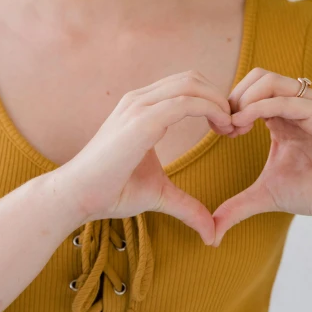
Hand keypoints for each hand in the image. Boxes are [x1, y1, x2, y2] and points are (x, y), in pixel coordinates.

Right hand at [56, 70, 233, 244]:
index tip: (227, 128)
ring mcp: (138, 107)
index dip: (212, 101)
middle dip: (220, 97)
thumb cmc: (110, 192)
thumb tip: (211, 233)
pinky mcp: (141, 121)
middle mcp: (139, 100)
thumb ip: (186, 206)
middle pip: (192, 78)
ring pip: (191, 85)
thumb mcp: (158, 195)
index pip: (185, 86)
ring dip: (219, 102)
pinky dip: (211, 109)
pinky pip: (185, 102)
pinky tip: (221, 129)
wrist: (77, 196)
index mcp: (141, 108)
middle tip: (234, 127)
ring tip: (230, 129)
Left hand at [211, 68, 311, 245]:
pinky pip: (286, 99)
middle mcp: (298, 104)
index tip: (219, 131)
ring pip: (269, 80)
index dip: (228, 106)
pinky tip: (243, 126)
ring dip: (243, 99)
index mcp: (284, 114)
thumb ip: (237, 208)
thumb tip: (211, 234)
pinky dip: (259, 107)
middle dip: (233, 98)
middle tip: (224, 127)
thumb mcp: (266, 196)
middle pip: (257, 76)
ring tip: (234, 127)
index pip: (250, 89)